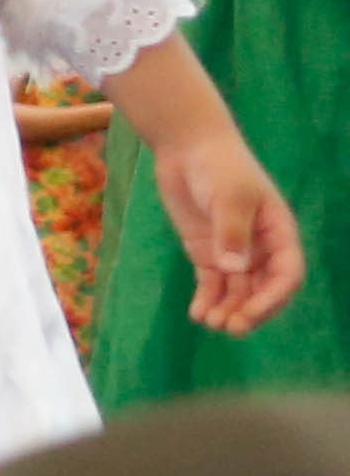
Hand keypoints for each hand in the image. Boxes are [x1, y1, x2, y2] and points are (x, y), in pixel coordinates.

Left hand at [150, 124, 312, 336]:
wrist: (188, 148)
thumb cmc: (219, 166)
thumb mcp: (230, 196)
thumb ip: (232, 231)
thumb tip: (235, 268)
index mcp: (279, 234)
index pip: (287, 274)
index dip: (273, 298)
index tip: (251, 313)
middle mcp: (260, 248)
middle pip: (263, 289)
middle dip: (249, 311)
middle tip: (229, 327)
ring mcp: (233, 251)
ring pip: (237, 290)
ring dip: (227, 309)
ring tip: (210, 322)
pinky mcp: (207, 252)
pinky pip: (213, 283)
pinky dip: (207, 299)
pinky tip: (197, 313)